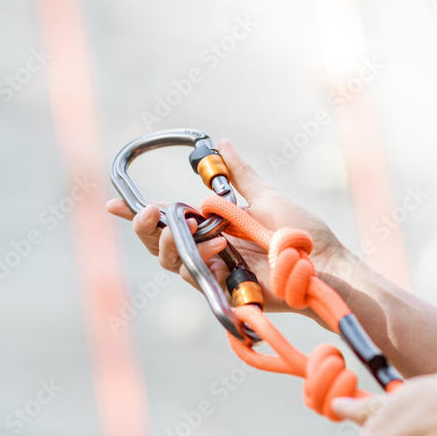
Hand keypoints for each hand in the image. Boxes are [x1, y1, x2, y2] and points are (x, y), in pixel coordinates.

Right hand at [106, 138, 347, 314]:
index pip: (168, 220)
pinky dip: (199, 260)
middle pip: (160, 243)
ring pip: (171, 262)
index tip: (112, 202)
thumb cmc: (302, 234)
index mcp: (215, 226)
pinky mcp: (223, 290)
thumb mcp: (266, 197)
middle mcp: (209, 249)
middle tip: (151, 214)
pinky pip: (196, 277)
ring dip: (174, 244)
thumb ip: (239, 175)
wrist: (324, 265)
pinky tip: (216, 249)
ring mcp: (215, 271)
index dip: (138, 214)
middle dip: (147, 228)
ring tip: (195, 231)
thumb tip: (221, 144)